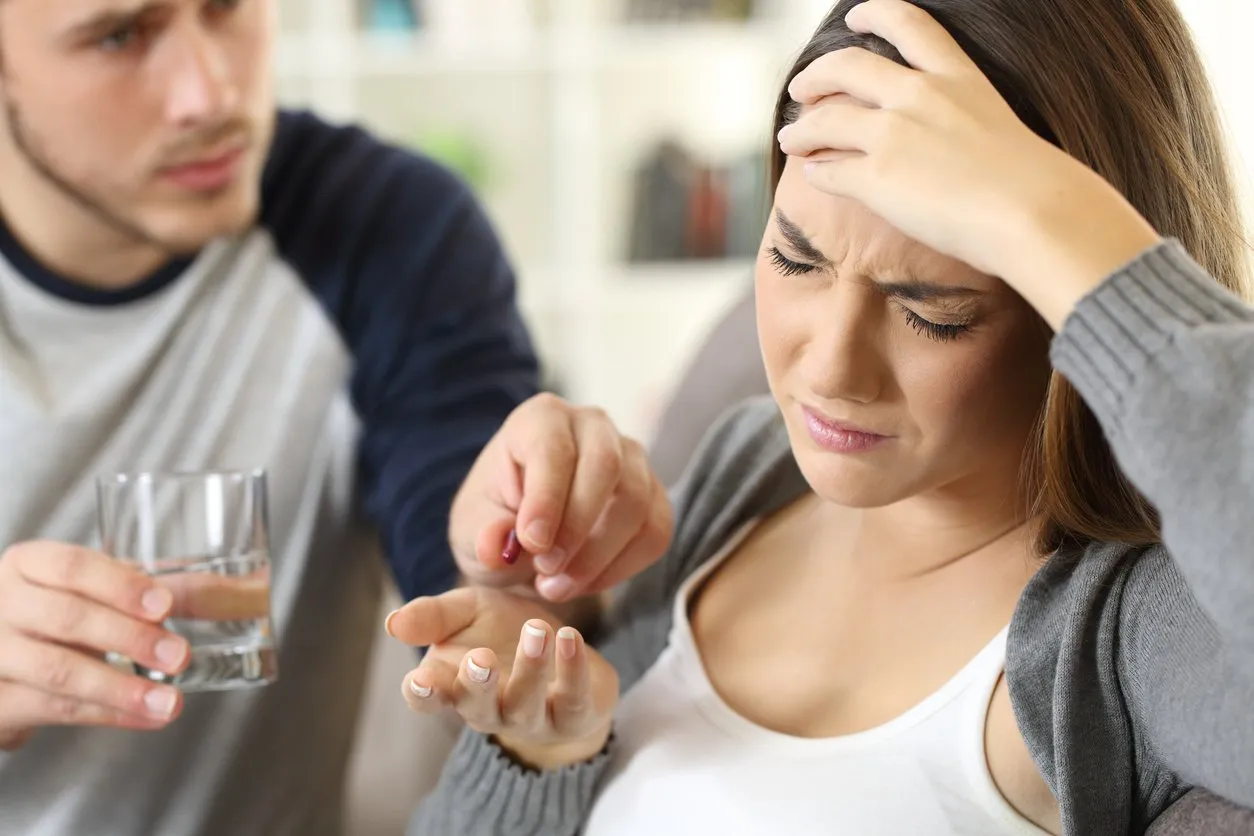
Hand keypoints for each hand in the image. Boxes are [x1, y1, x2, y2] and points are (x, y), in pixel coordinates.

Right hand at [0, 542, 189, 749]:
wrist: (3, 667)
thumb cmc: (53, 617)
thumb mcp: (92, 591)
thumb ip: (150, 589)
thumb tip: (216, 592)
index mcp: (28, 565)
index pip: (72, 566)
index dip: (121, 586)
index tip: (165, 605)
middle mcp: (1, 603)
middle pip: (67, 617)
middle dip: (129, 638)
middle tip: (179, 655)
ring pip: (58, 670)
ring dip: (122, 688)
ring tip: (169, 701)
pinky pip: (52, 709)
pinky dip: (106, 713)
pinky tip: (145, 716)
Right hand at [387, 587, 617, 769]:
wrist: (563, 649)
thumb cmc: (504, 631)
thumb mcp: (467, 611)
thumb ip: (432, 616)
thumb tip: (392, 623)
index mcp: (453, 685)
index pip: (428, 697)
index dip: (423, 693)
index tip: (422, 680)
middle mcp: (489, 709)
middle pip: (477, 707)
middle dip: (478, 686)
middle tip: (480, 658)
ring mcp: (532, 718)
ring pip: (526, 705)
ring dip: (530, 669)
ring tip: (536, 630)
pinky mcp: (574, 716)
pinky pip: (572, 699)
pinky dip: (571, 669)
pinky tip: (570, 637)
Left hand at [449, 393, 672, 601]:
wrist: (527, 538)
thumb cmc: (497, 521)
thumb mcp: (473, 530)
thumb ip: (484, 535)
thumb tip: (497, 546)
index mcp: (541, 418)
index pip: (553, 448)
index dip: (547, 498)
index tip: (532, 543)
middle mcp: (592, 426)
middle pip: (606, 465)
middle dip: (577, 527)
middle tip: (545, 571)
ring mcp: (631, 457)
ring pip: (636, 500)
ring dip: (599, 554)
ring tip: (557, 585)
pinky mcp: (654, 495)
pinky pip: (655, 531)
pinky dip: (622, 567)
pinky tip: (585, 582)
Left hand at [777, 0, 1159, 328]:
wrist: (1032, 213)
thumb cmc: (1032, 186)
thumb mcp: (998, 128)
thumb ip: (961, 121)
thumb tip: (935, 144)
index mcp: (957, 77)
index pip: (911, 26)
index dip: (875, 15)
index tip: (855, 18)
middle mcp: (919, 96)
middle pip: (848, 66)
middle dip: (816, 75)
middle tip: (800, 89)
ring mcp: (893, 135)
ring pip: (824, 119)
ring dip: (801, 128)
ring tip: (790, 138)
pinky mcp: (875, 177)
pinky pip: (827, 170)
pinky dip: (815, 171)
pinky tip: (813, 175)